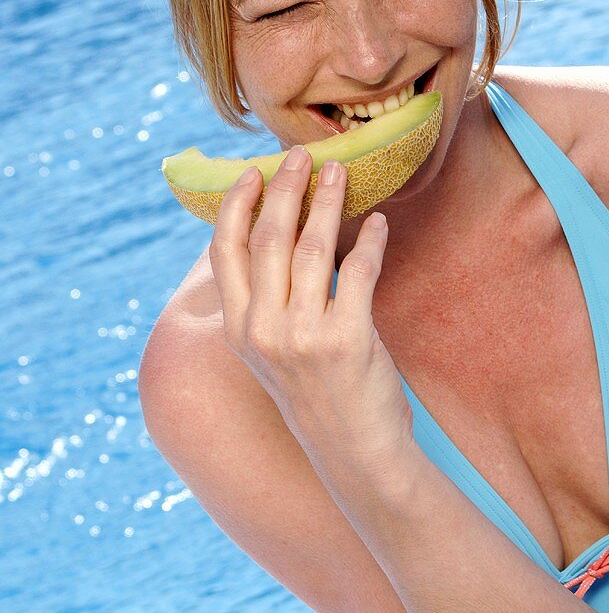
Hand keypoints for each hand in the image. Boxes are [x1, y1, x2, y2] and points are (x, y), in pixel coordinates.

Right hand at [208, 145, 414, 483]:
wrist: (356, 455)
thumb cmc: (317, 398)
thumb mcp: (272, 356)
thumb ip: (265, 305)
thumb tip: (277, 239)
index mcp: (239, 331)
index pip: (225, 252)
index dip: (238, 205)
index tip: (254, 173)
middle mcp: (263, 330)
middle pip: (269, 238)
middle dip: (287, 189)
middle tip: (304, 157)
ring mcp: (303, 335)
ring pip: (313, 247)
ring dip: (329, 202)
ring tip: (342, 173)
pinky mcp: (347, 338)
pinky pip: (360, 271)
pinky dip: (371, 241)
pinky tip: (380, 223)